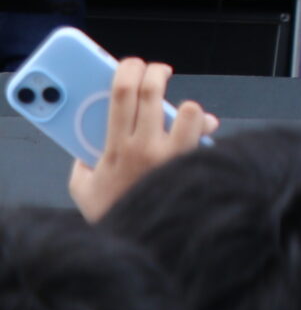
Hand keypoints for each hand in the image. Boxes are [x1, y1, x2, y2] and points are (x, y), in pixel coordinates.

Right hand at [68, 57, 215, 221]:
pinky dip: (204, 128)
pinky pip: (208, 135)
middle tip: (158, 72)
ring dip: (188, 105)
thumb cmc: (114, 215)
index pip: (121, 93)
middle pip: (154, 91)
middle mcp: (148, 147)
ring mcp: (176, 156)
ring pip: (192, 110)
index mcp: (117, 148)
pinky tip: (199, 131)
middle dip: (156, 72)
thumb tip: (89, 140)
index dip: (127, 69)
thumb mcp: (83, 187)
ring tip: (182, 110)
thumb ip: (84, 160)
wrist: (140, 245)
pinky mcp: (196, 165)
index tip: (131, 64)